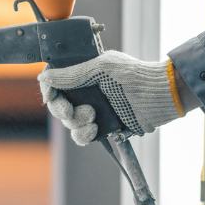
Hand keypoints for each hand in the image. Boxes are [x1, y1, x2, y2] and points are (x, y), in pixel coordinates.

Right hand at [39, 51, 184, 144]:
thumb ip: (73, 74)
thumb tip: (45, 76)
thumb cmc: (135, 76)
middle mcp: (87, 92)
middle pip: (59, 104)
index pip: (56, 81)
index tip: (50, 96)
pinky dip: (83, 135)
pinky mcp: (103, 127)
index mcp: (85, 73)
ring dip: (76, 122)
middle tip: (71, 110)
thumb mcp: (101, 69)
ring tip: (92, 116)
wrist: (159, 97)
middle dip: (62, 109)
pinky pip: (82, 136)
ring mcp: (94, 109)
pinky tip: (94, 129)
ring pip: (69, 122)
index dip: (49, 89)